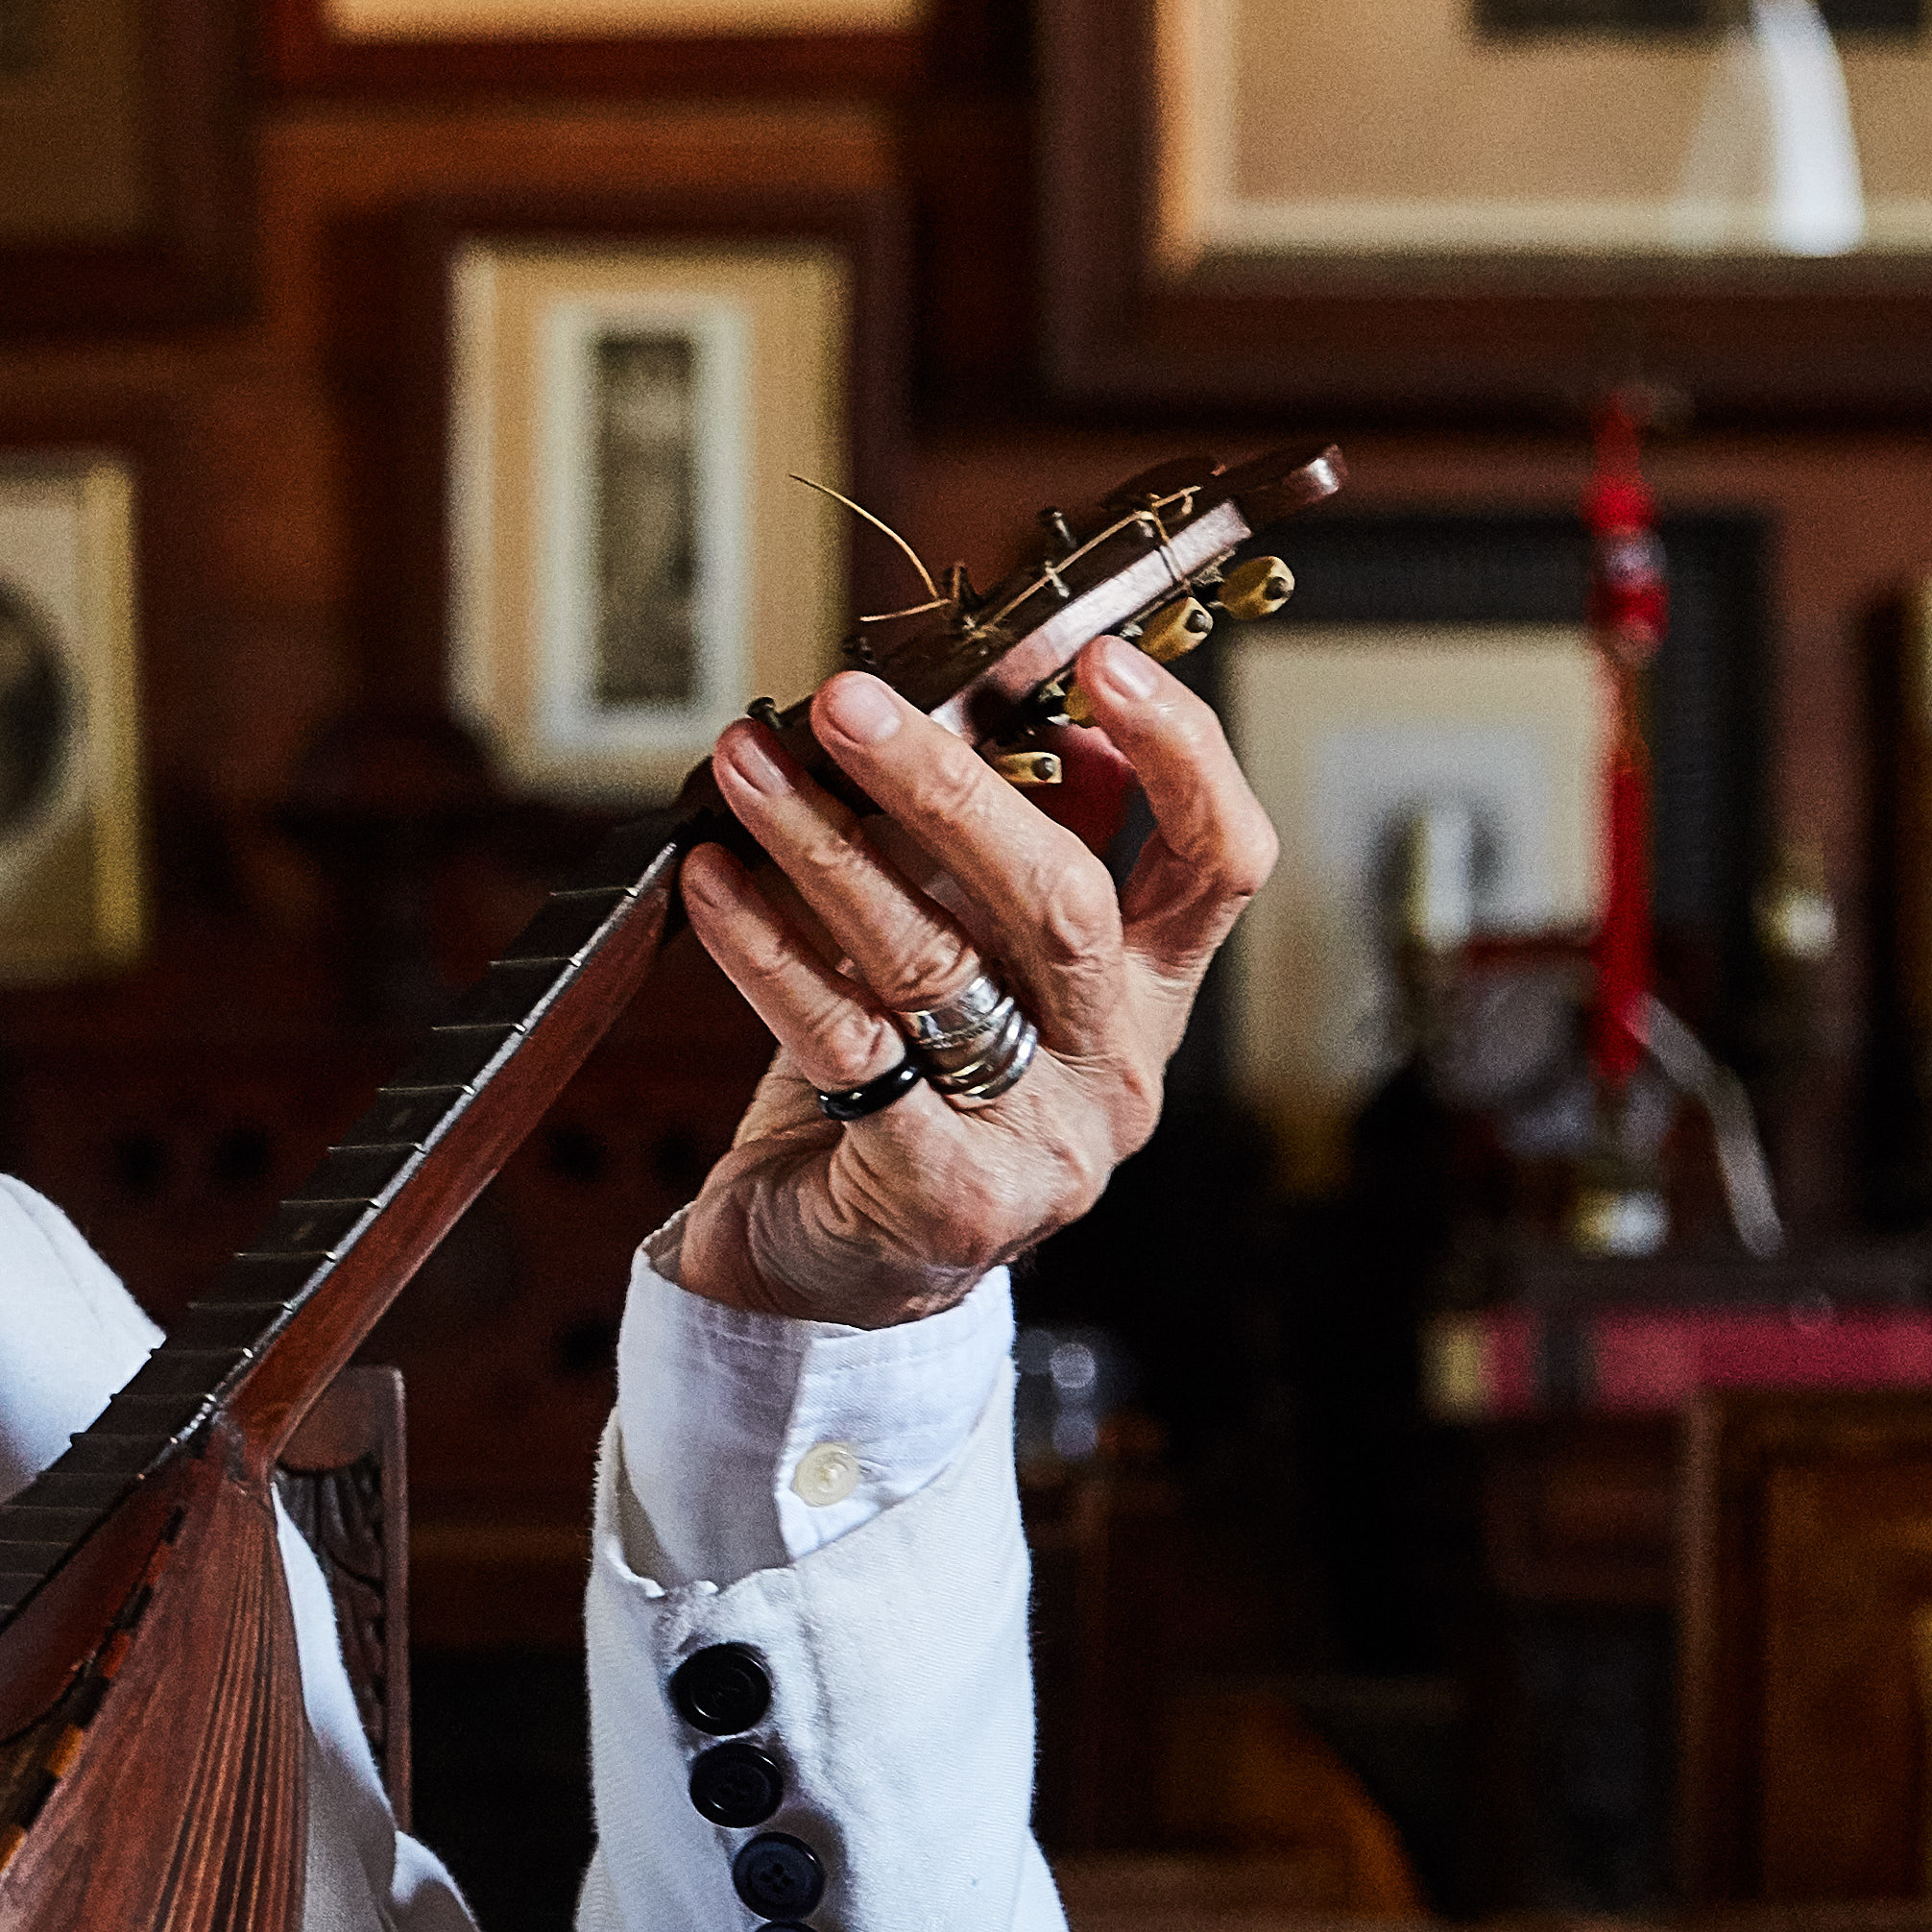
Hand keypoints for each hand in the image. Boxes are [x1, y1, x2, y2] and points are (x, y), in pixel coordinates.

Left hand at [662, 631, 1275, 1332]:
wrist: (829, 1272)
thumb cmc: (900, 1093)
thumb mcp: (978, 963)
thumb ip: (1018, 851)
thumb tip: (1027, 711)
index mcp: (1146, 1000)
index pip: (1218, 863)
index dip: (1178, 755)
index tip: (1099, 659)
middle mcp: (1112, 1072)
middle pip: (1063, 902)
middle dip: (949, 784)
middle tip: (847, 701)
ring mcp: (1036, 1144)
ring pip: (936, 962)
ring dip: (824, 843)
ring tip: (746, 765)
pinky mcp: (940, 1194)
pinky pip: (844, 1041)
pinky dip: (766, 948)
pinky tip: (713, 881)